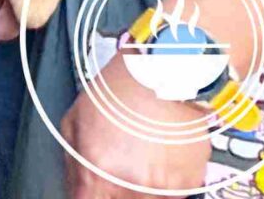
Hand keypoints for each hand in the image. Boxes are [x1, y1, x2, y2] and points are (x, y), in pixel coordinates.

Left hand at [60, 58, 212, 198]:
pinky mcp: (190, 183)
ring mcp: (165, 187)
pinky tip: (159, 155)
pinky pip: (173, 195)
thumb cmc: (116, 94)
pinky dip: (164, 183)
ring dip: (139, 190)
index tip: (89, 192)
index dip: (86, 198)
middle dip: (113, 192)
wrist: (164, 76)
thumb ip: (72, 164)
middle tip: (115, 169)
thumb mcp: (75, 121)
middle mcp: (134, 186)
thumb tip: (75, 190)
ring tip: (139, 157)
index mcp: (100, 171)